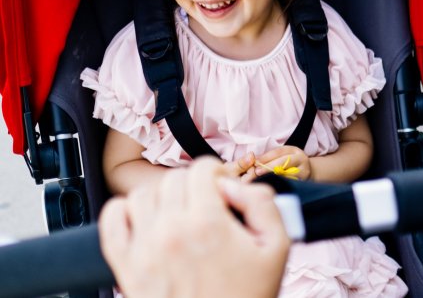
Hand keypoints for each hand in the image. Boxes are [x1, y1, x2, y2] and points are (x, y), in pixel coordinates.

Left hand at [98, 157, 289, 297]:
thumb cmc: (246, 296)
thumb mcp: (277, 247)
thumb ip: (262, 203)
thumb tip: (233, 184)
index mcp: (207, 223)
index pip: (201, 169)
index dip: (217, 173)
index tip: (223, 188)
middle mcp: (170, 231)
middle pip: (173, 179)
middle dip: (193, 185)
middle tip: (207, 204)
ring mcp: (144, 248)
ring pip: (142, 194)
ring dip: (162, 196)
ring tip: (179, 212)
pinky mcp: (126, 266)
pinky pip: (112, 219)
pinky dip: (124, 210)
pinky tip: (146, 220)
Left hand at [244, 145, 311, 181]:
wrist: (308, 173)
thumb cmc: (289, 165)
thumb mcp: (283, 157)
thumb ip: (270, 158)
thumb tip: (253, 161)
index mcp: (293, 150)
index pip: (278, 152)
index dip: (266, 157)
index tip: (255, 163)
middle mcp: (301, 158)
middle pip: (283, 161)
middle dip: (269, 166)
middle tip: (257, 172)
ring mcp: (304, 170)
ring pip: (288, 172)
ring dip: (274, 176)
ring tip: (262, 179)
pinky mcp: (304, 181)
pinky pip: (291, 182)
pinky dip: (281, 183)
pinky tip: (272, 185)